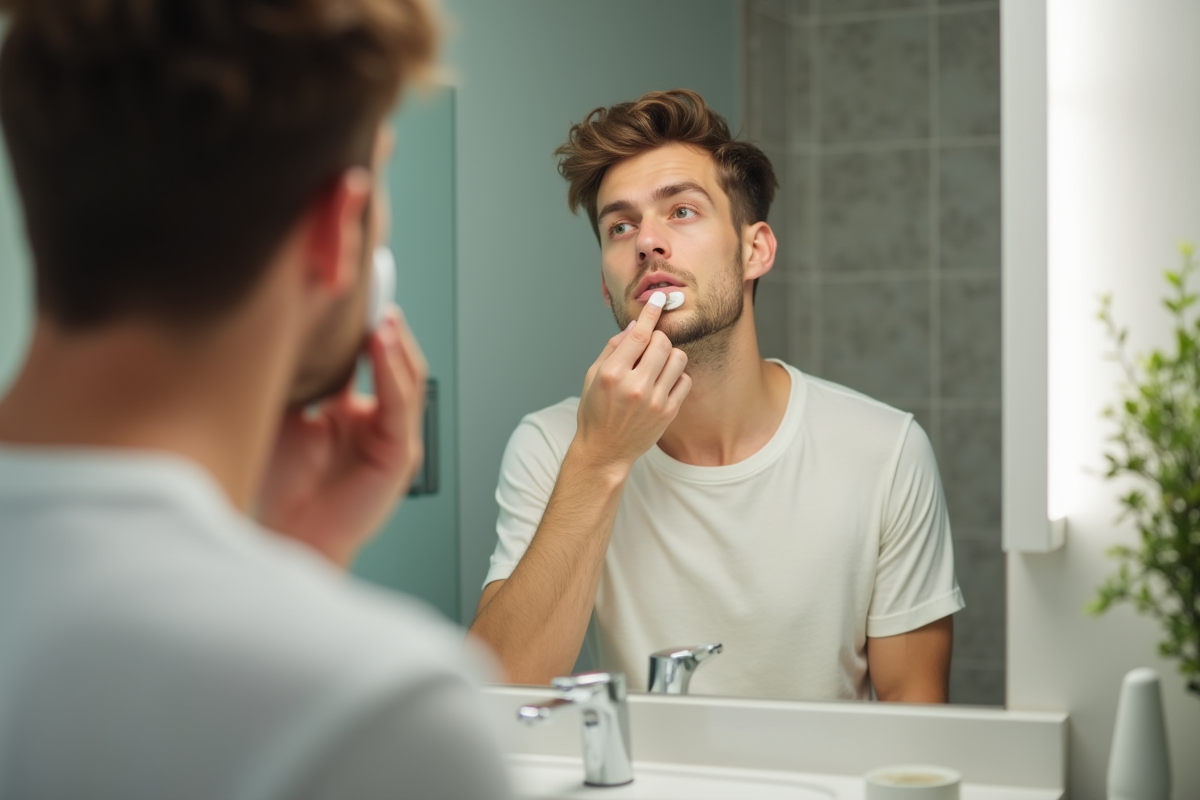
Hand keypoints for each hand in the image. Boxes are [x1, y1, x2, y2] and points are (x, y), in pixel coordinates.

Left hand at [258, 309, 427, 566]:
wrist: (287, 532)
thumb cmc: (282, 481)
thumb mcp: (289, 409)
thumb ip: (303, 372)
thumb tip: (298, 319)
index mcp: (353, 411)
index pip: (369, 358)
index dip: (365, 326)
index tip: (353, 292)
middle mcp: (377, 422)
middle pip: (394, 363)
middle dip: (386, 328)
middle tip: (373, 294)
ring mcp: (392, 439)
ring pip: (405, 380)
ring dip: (394, 345)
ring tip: (382, 317)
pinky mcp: (400, 457)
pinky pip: (401, 407)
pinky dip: (394, 374)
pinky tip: (382, 347)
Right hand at [573, 293, 691, 471]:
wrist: (605, 451)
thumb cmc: (595, 411)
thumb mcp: (593, 376)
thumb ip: (613, 348)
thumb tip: (637, 325)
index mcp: (612, 374)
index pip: (638, 335)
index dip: (651, 313)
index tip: (660, 299)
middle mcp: (634, 386)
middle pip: (662, 343)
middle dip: (658, 339)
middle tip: (649, 347)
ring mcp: (654, 401)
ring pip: (678, 358)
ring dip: (670, 355)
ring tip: (657, 365)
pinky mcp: (668, 412)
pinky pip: (685, 380)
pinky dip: (676, 375)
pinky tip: (663, 382)